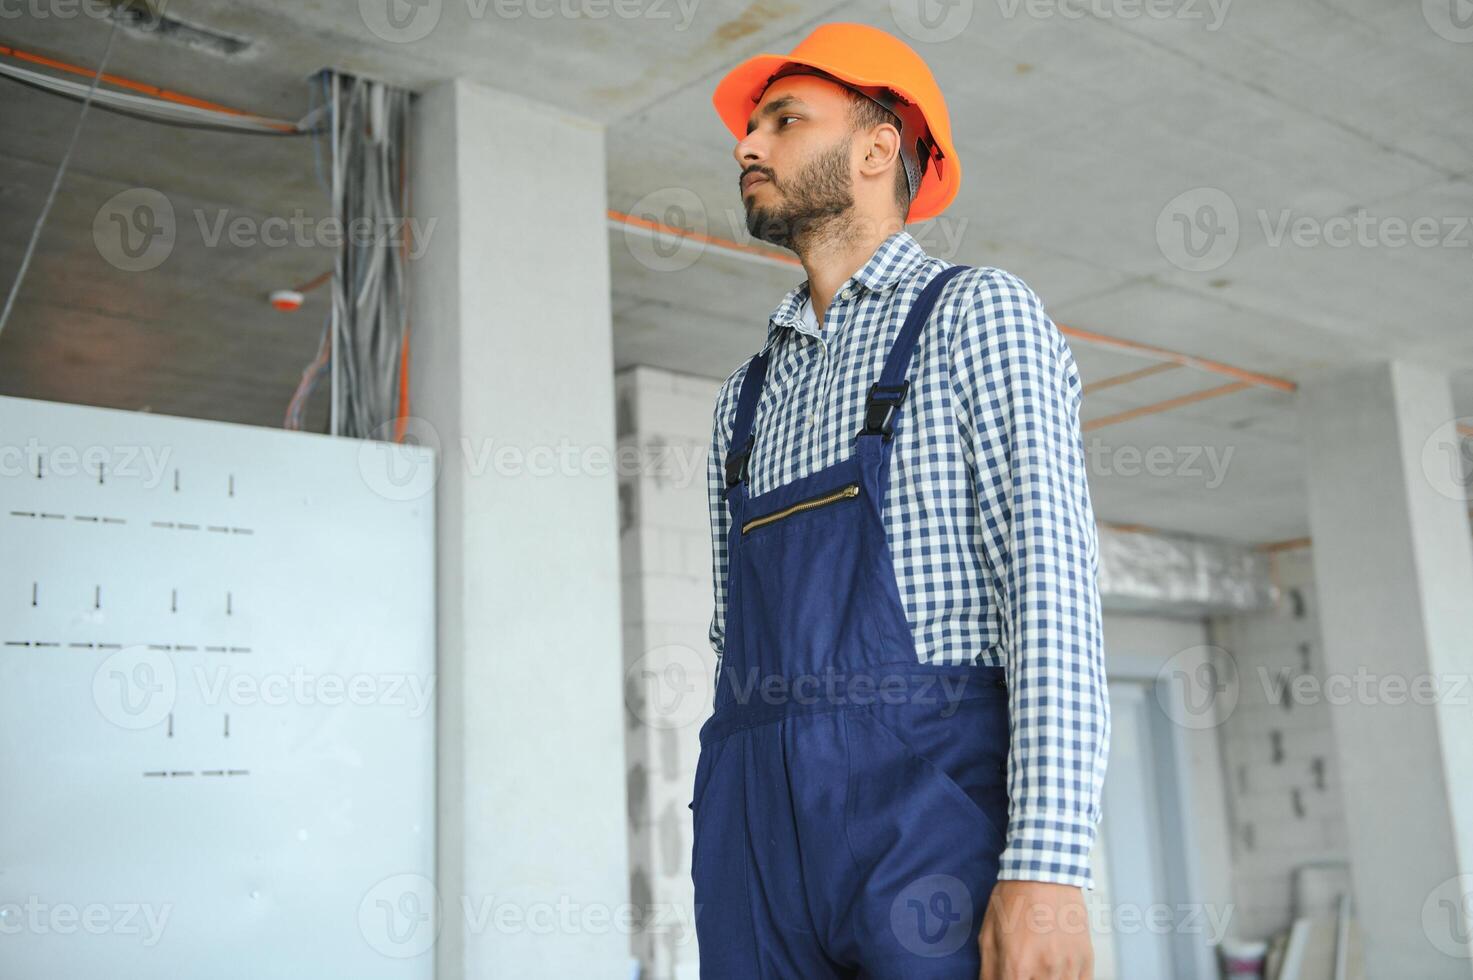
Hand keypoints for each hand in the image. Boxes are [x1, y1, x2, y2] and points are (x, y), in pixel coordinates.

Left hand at [978, 880, 1092, 979]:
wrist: (1045, 873)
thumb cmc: (1014, 899)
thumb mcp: (989, 933)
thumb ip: (988, 970)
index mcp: (1017, 964)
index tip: (1009, 978)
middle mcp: (1045, 969)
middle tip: (1023, 973)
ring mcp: (1069, 965)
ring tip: (1038, 970)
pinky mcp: (1086, 959)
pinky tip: (1056, 972)